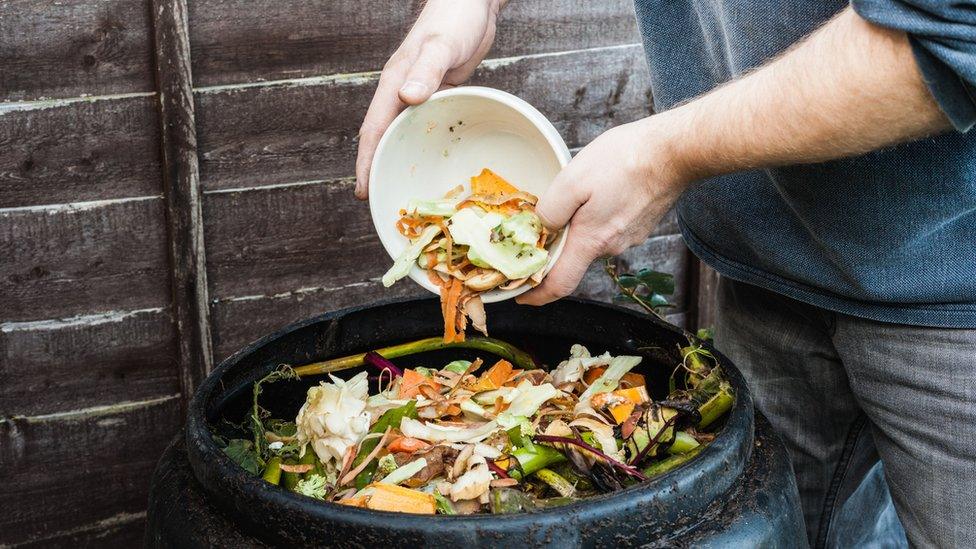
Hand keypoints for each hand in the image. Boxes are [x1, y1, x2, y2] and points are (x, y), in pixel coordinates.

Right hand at [355, 0, 503, 198]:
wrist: (472, 2)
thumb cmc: (455, 19)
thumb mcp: (441, 45)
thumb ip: (426, 70)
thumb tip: (407, 99)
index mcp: (395, 83)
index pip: (374, 130)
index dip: (366, 162)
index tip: (363, 191)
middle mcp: (402, 92)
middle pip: (384, 138)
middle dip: (377, 169)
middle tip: (381, 202)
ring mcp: (420, 94)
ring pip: (404, 134)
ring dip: (400, 160)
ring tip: (402, 190)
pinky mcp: (438, 94)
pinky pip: (426, 125)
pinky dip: (424, 145)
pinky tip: (432, 161)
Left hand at [517, 117, 690, 304]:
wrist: (674, 151)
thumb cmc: (624, 161)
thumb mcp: (573, 180)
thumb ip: (551, 210)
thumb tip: (541, 228)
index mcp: (591, 241)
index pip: (560, 284)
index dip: (536, 295)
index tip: (521, 296)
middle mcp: (612, 247)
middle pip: (574, 257)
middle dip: (554, 246)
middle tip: (538, 224)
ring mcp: (629, 237)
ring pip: (592, 239)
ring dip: (577, 226)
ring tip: (572, 197)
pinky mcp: (640, 223)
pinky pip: (609, 227)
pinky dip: (596, 216)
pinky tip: (597, 192)